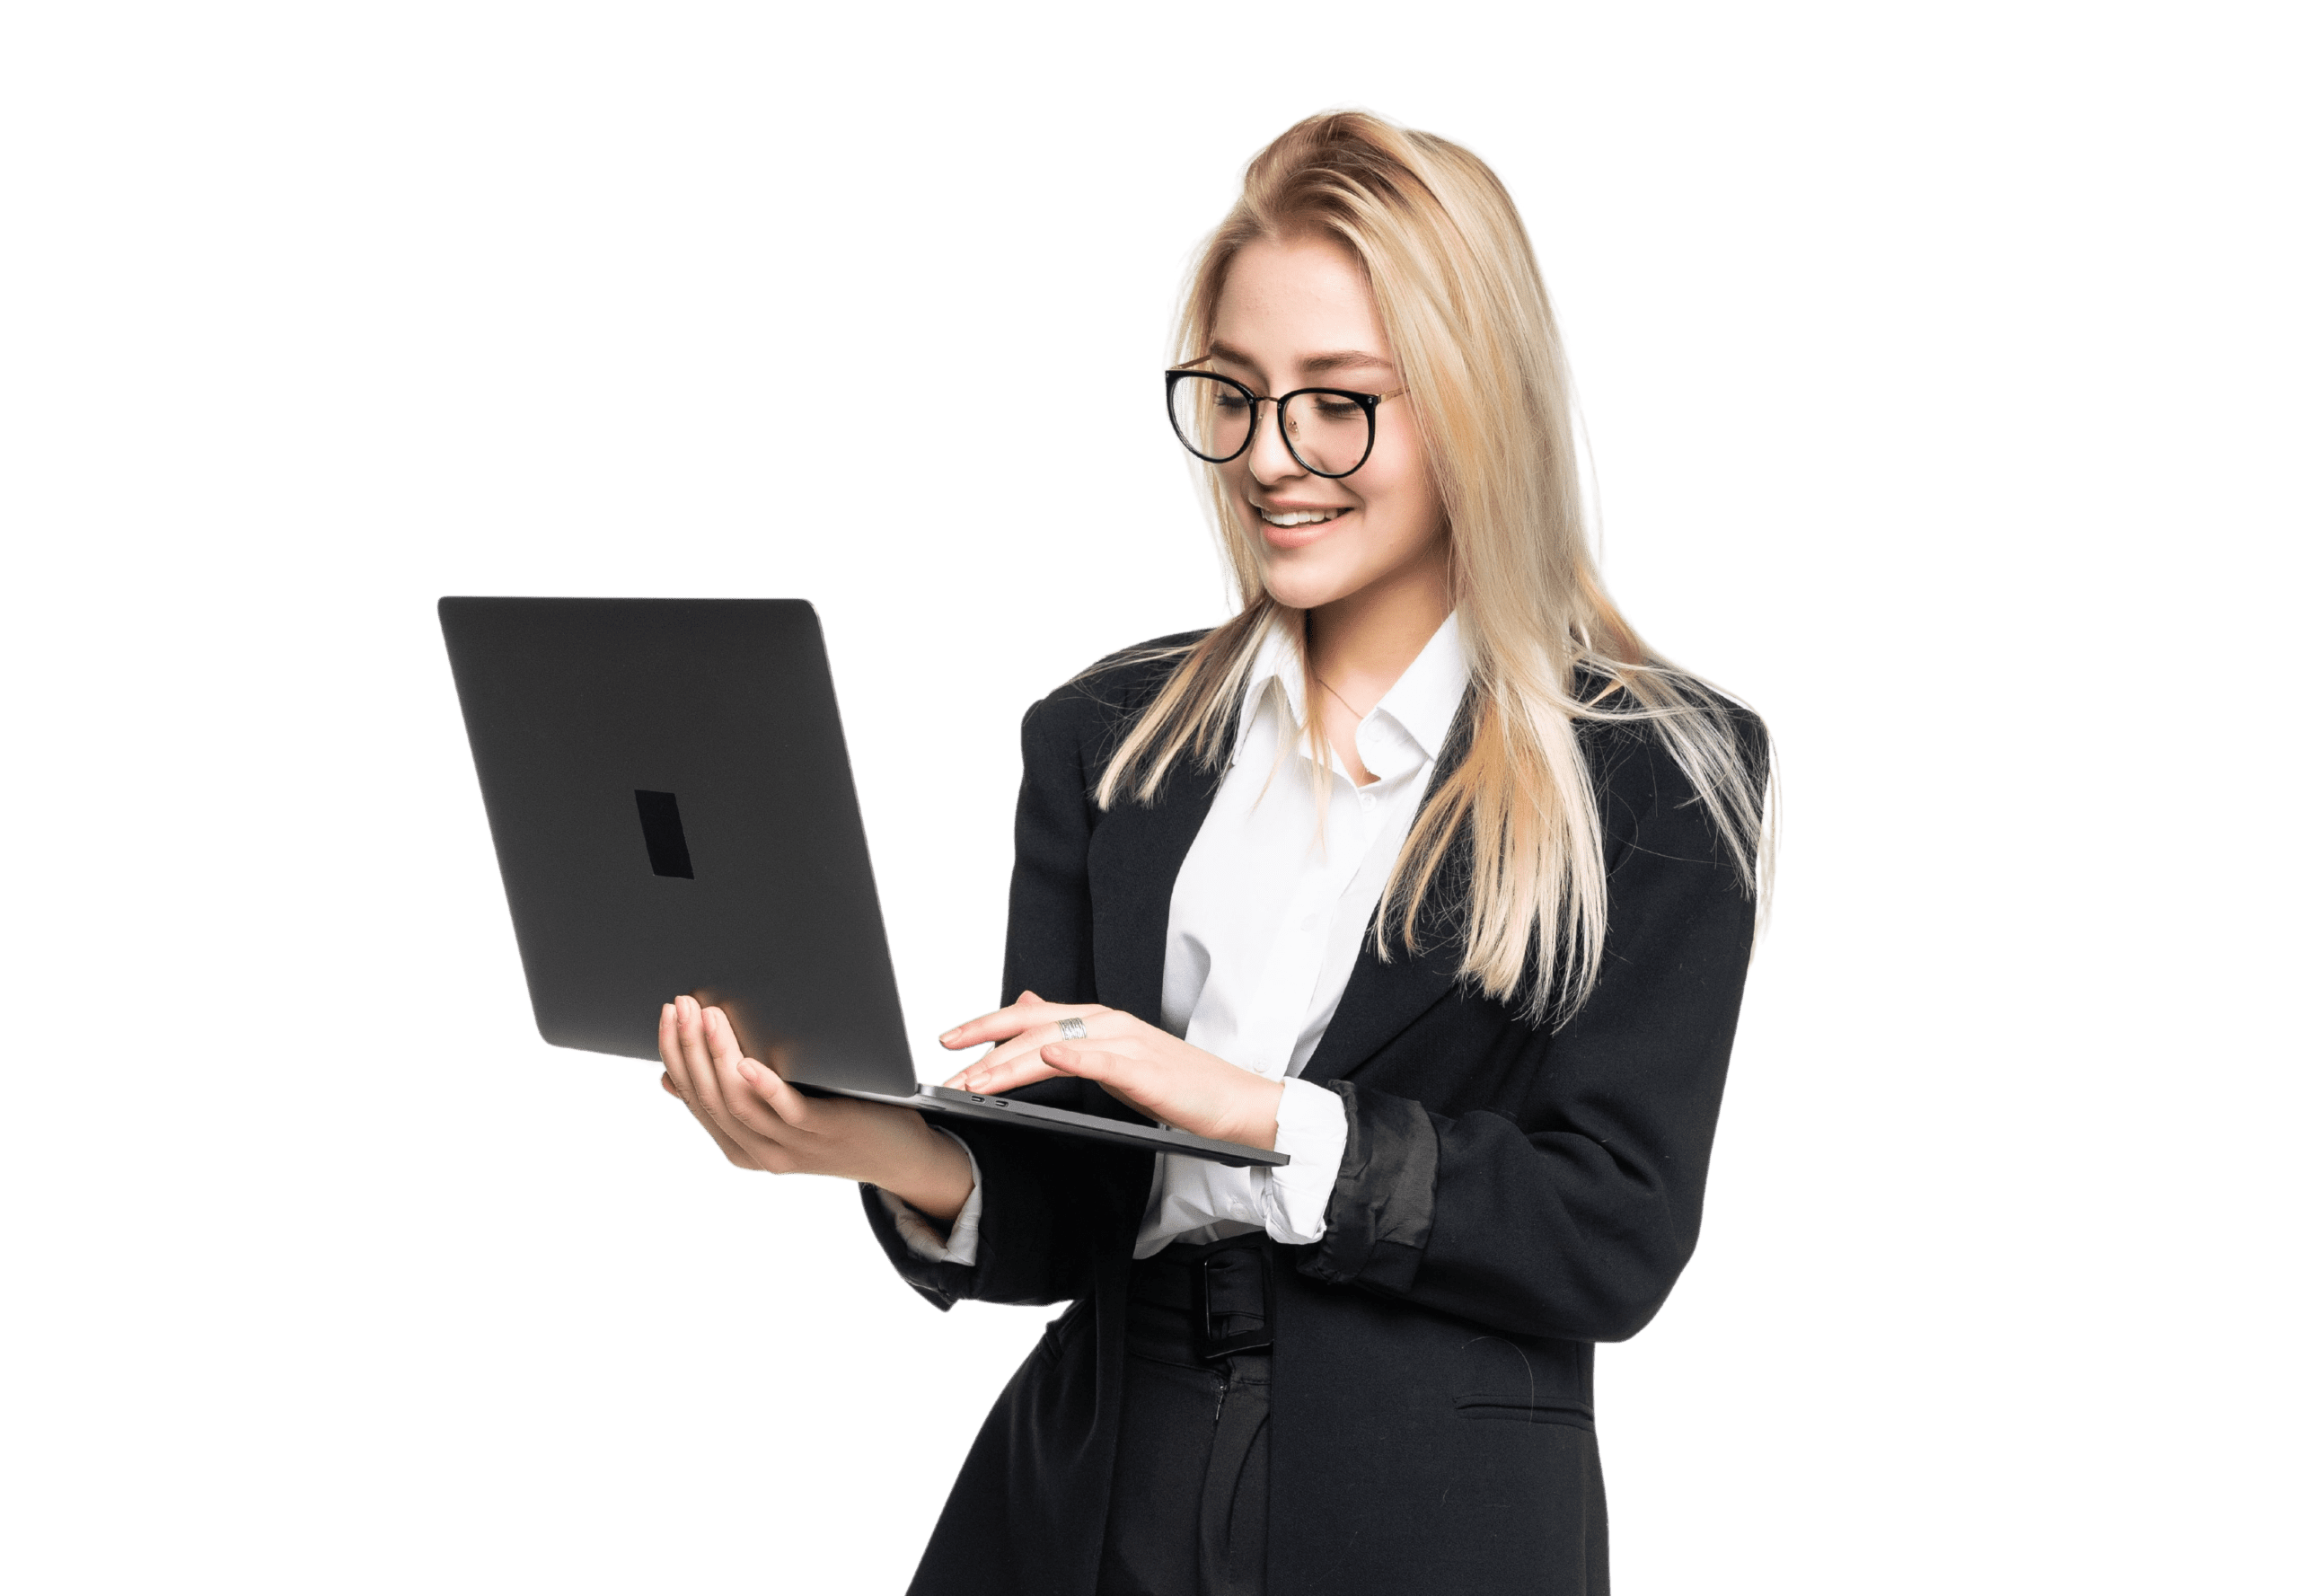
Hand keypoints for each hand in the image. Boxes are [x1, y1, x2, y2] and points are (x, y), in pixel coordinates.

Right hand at [656, 996, 973, 1223]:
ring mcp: (792, 1145)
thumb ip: (731, 1098)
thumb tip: (669, 1078)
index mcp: (740, 1146)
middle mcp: (760, 1151)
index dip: (675, 1054)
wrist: (896, 1153)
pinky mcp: (824, 1131)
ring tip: (710, 1015)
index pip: (693, 1097)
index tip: (667, 1013)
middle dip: (690, 1046)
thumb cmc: (834, 1119)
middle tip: (682, 1003)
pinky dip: (764, 1086)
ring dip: (719, 1055)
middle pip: (710, 1097)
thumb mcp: (774, 1112)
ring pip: (740, 1102)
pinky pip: (787, 1111)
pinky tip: (748, 1062)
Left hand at [937, 991, 1281, 1151]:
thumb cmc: (1177, 1086)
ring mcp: (1129, 1044)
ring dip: (1012, 1063)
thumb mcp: (1115, 1056)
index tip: (949, 1043)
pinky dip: (1074, 1057)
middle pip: (1034, 1028)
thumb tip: (1029, 1007)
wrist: (1235, 1105)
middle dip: (985, 1051)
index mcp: (1099, 1021)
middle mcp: (1109, 1023)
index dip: (986, 1025)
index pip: (1029, 1015)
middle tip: (950, 1076)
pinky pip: (1104, 1060)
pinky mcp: (1147, 1071)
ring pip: (1057, 1045)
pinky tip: (1046, 1058)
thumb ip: (1071, 1034)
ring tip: (978, 1080)